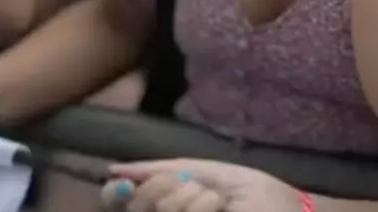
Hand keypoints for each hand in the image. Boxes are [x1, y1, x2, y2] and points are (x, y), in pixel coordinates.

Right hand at [101, 159, 304, 211]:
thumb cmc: (261, 197)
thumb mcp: (212, 175)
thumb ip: (168, 170)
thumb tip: (117, 171)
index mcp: (173, 205)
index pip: (127, 203)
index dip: (119, 193)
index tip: (119, 182)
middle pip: (141, 203)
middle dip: (166, 187)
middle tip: (197, 189)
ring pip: (164, 208)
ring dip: (194, 199)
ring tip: (219, 204)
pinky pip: (183, 211)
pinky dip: (201, 206)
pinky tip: (219, 208)